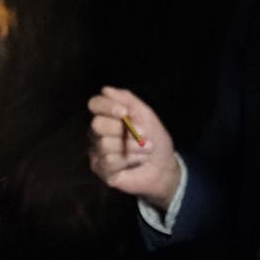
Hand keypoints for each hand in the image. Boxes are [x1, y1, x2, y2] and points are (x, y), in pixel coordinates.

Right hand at [86, 86, 180, 211]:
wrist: (165, 166)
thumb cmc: (155, 139)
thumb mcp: (146, 115)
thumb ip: (127, 100)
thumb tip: (105, 89)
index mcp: (107, 116)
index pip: (94, 104)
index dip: (107, 106)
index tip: (125, 113)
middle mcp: (97, 133)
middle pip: (97, 124)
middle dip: (124, 130)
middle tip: (144, 135)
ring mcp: (97, 151)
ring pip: (105, 144)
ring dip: (132, 147)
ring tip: (144, 150)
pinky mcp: (101, 169)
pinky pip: (108, 161)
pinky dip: (128, 160)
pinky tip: (135, 161)